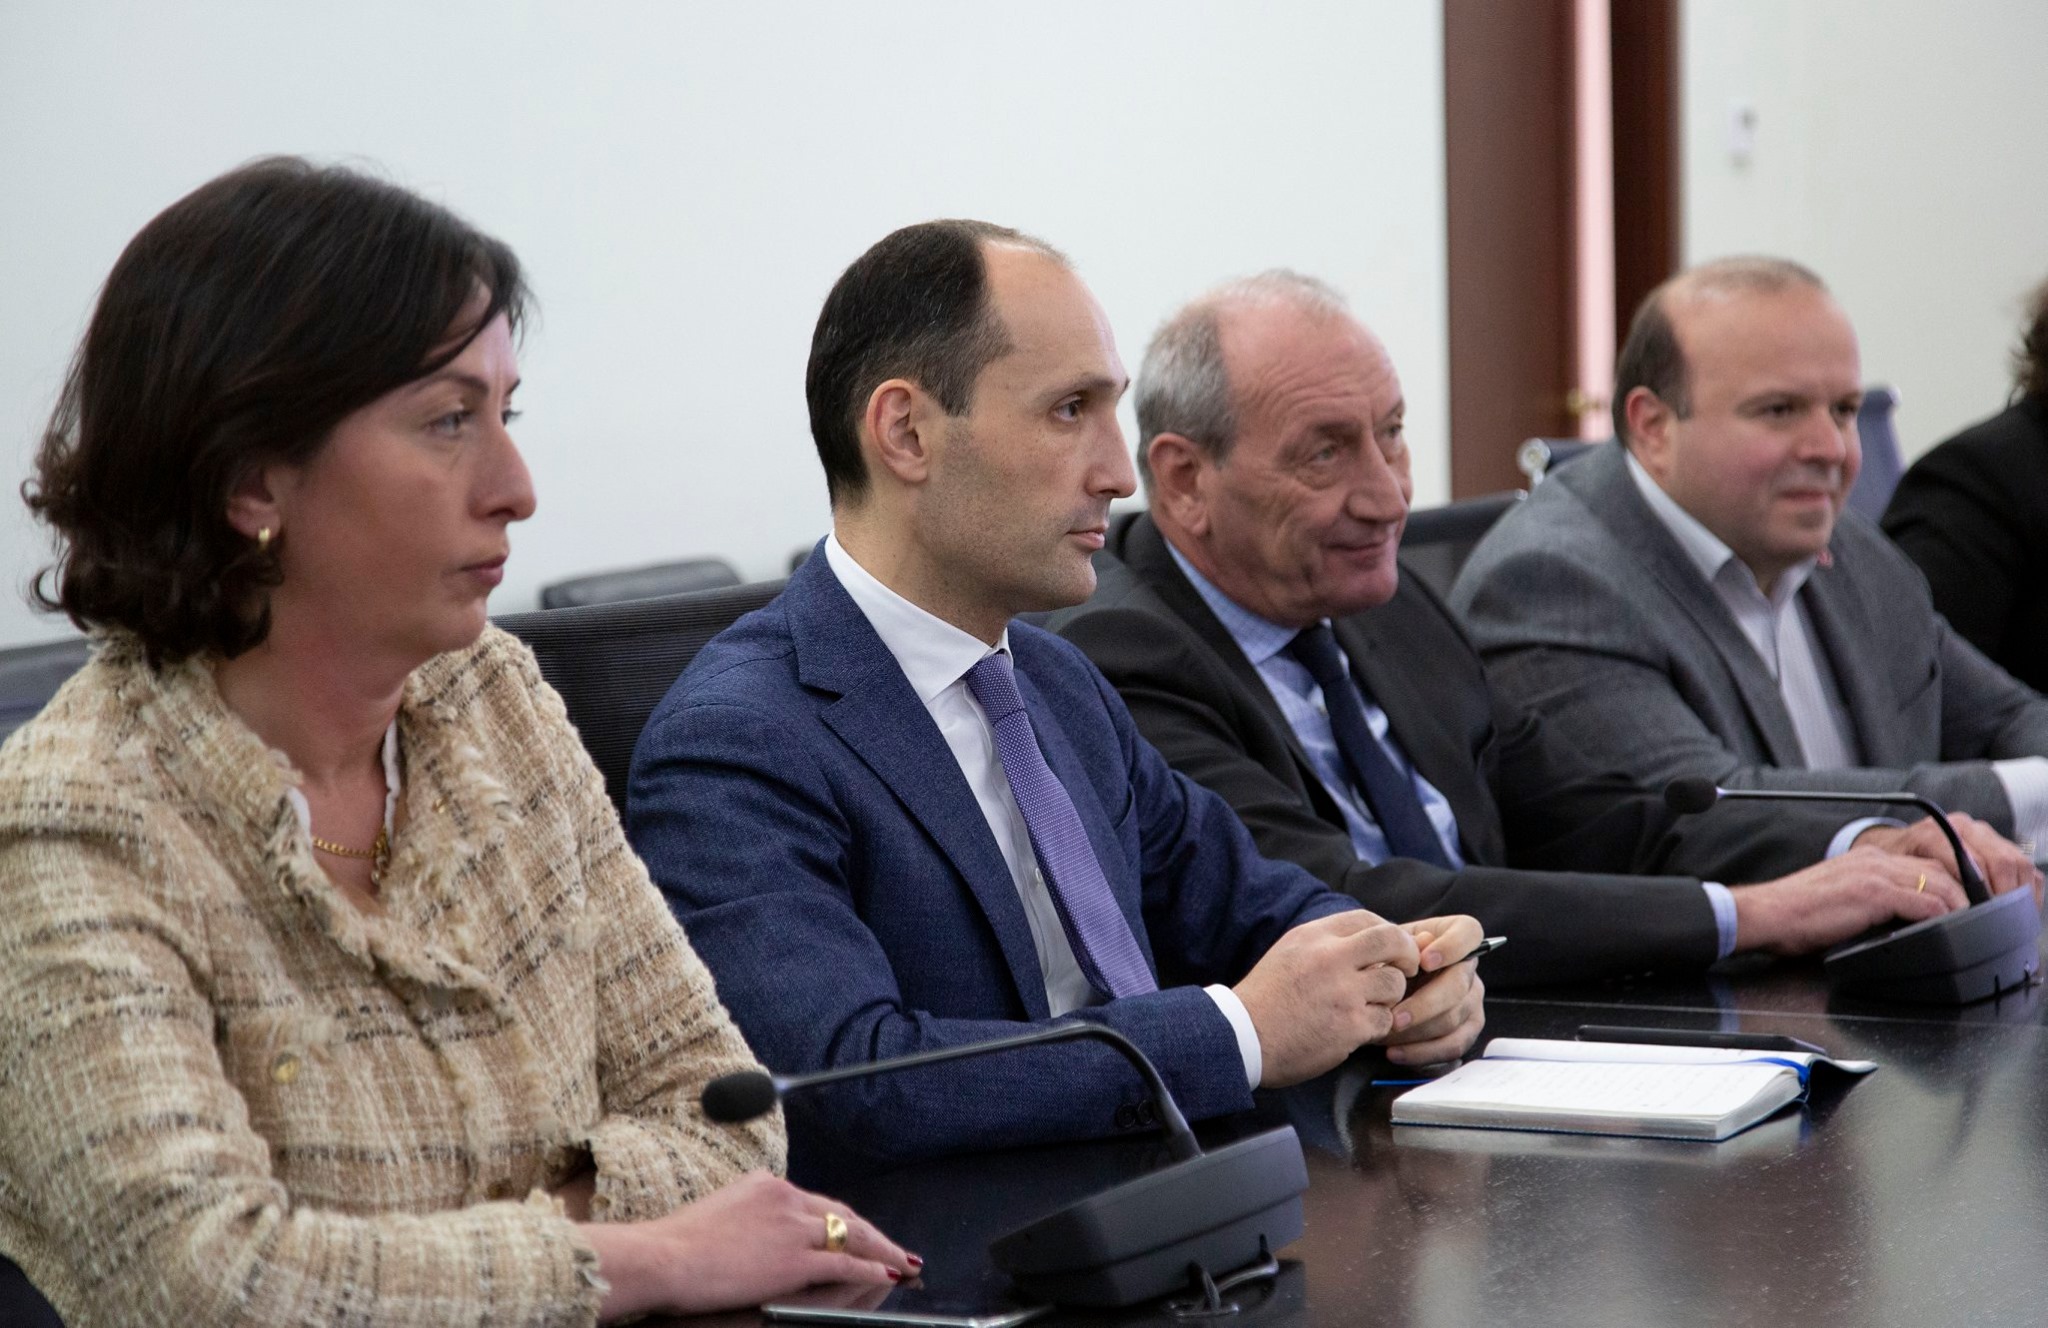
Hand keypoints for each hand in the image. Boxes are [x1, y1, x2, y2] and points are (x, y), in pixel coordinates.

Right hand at [582, 1171, 916, 1321]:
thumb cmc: (674, 1246)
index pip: (815, 1204)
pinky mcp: (794, 1258)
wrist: (662, 1258)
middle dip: (873, 1234)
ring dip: (883, 1252)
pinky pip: (845, 1264)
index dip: (843, 1221)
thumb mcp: (717, 1216)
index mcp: (766, 1185)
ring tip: (904, 1264)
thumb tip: (756, 1237)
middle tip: (897, 1248)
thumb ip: (747, 1220)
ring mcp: (793, 1226)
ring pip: (852, 1236)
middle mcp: (785, 1198)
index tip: (859, 1231)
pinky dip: (872, 1270)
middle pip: (843, 1215)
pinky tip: (888, 1276)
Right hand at [1236, 910, 1418, 1088]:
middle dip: (1408, 954)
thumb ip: (1326, 943)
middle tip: (1408, 968)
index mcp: (1314, 936)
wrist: (1242, 1037)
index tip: (1392, 949)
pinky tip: (1359, 1028)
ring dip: (1390, 996)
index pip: (1367, 919)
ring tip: (1371, 1005)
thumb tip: (1371, 941)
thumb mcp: (1290, 952)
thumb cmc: (1267, 998)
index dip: (1388, 933)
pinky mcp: (1350, 1026)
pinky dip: (1378, 1025)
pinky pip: (1385, 1019)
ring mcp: (1343, 992)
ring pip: (1394, 984)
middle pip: (1392, 940)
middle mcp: (1330, 958)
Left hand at [1384, 916, 1486, 1066]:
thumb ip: (1400, 945)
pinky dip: (1421, 1053)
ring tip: (1385, 1035)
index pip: (1469, 933)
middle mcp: (1468, 970)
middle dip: (1424, 1005)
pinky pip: (1451, 1048)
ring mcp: (1470, 1003)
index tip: (1423, 961)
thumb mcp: (1385, 947)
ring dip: (1416, 1033)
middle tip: (1394, 1017)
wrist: (1373, 989)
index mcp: (1453, 939)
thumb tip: (1419, 946)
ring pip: (1453, 1021)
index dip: (1452, 947)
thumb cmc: (1382, 961)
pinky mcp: (1465, 1033)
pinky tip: (1394, 1053)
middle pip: (1458, 986)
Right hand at [1732, 847, 1966, 955]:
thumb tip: (1897, 924)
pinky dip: (1941, 916)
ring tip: (1967, 926)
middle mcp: (1873, 860)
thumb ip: (1870, 903)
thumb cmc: (1793, 915)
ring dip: (1958, 905)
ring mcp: (1873, 874)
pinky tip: (1945, 929)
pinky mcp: (1871, 893)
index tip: (1960, 906)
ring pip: (1937, 883)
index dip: (1948, 885)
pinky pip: (1923, 902)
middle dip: (1962, 892)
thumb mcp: (1840, 902)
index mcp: (1865, 861)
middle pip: (1937, 870)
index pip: (1922, 865)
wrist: (1766, 913)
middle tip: (1974, 917)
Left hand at [1856, 814, 2043, 903]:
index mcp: (1936, 833)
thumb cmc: (1895, 865)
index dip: (1982, 895)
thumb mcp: (1896, 877)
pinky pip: (2024, 865)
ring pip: (2017, 862)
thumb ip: (1914, 890)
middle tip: (2002, 923)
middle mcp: (1964, 828)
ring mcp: (1984, 834)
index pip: (1973, 864)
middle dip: (2005, 896)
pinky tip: (2019, 907)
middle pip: (2001, 862)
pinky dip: (2026, 887)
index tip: (1984, 918)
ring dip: (2020, 893)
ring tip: (2012, 919)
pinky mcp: (1998, 844)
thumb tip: (1937, 914)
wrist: (1897, 847)